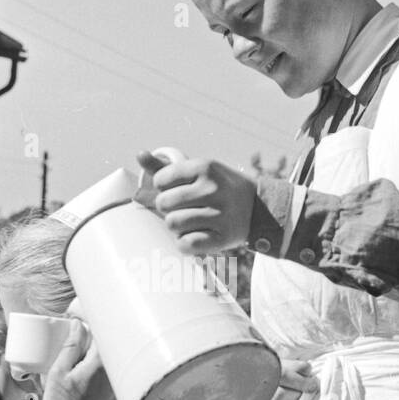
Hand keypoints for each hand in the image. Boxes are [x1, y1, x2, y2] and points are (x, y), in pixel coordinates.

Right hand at [40, 316, 119, 399]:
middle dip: (96, 331)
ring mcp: (122, 385)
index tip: (76, 315)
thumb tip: (77, 325)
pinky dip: (106, 366)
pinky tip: (90, 371)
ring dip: (101, 349)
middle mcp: (117, 372)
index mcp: (101, 363)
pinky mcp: (122, 396)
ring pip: (115, 356)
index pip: (102, 327)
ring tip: (82, 351)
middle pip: (112, 340)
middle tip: (78, 331)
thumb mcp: (57, 374)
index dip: (89, 316)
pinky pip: (117, 372)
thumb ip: (70, 347)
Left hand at [136, 151, 256, 254]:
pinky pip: (185, 245)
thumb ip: (165, 168)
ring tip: (192, 222)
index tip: (178, 190)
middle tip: (184, 208)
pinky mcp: (222, 238)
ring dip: (177, 226)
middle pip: (163, 204)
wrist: (259, 208)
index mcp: (205, 167)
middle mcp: (213, 188)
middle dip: (168, 208)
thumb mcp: (198, 172)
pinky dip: (185, 243)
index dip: (164, 188)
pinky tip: (197, 235)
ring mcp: (219, 214)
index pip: (161, 180)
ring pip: (172, 224)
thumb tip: (139, 155)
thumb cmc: (220, 188)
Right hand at [247, 358, 317, 399]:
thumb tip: (308, 370)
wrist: (255, 389)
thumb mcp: (284, 367)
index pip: (284, 375)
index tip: (312, 385)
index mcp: (262, 372)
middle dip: (296, 397)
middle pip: (279, 395)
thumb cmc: (273, 377)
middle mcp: (254, 390)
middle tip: (302, 397)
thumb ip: (297, 367)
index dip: (300, 381)